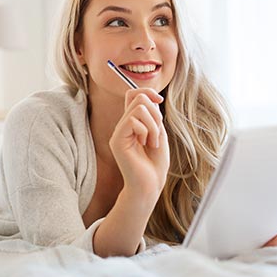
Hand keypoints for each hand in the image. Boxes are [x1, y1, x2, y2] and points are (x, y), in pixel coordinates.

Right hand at [109, 88, 169, 202]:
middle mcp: (123, 125)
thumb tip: (152, 98)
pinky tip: (146, 145)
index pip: (133, 94)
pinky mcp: (117, 140)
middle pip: (138, 97)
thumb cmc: (156, 163)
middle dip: (155, 113)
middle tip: (156, 134)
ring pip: (139, 107)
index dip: (147, 91)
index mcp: (132, 123)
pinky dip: (147, 131)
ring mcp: (118, 132)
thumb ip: (153, 115)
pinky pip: (134, 120)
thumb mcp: (159, 133)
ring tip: (153, 142)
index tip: (159, 101)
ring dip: (153, 125)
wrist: (151, 184)